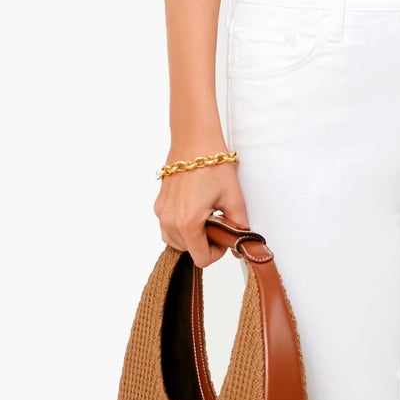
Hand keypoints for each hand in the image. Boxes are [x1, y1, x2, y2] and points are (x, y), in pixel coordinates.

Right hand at [155, 153, 251, 267]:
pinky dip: (182, 226)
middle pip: (188, 251)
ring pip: (176, 241)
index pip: (201, 258)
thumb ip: (238, 227)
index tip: (225, 239)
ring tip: (206, 216)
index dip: (217, 253)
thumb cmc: (213, 165)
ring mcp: (162, 213)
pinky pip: (169, 227)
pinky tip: (195, 210)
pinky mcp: (159, 205)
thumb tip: (239, 246)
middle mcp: (170, 220)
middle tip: (218, 223)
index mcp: (188, 222)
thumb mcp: (233, 199)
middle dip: (205, 242)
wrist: (194, 141)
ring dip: (192, 236)